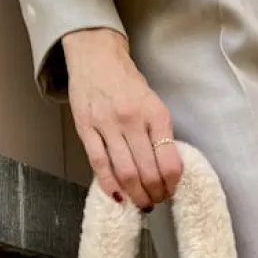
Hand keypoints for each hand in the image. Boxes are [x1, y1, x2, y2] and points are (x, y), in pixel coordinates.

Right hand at [62, 28, 181, 208]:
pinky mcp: (85, 127)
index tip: (171, 192)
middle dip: (155, 194)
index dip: (172, 185)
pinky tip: (118, 196)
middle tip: (156, 201)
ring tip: (141, 202)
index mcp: (156, 115)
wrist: (96, 55)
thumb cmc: (129, 83)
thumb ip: (161, 135)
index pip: (170, 162)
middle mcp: (133, 120)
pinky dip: (109, 185)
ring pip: (125, 172)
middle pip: (148, 172)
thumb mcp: (155, 105)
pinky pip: (99, 163)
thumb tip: (167, 170)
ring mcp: (107, 124)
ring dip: (135, 195)